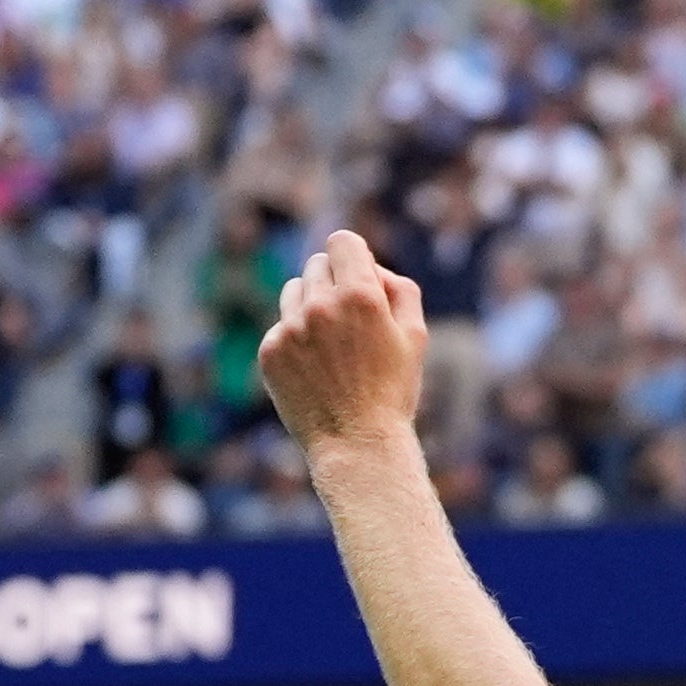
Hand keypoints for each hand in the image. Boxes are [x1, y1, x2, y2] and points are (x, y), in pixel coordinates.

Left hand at [259, 230, 427, 457]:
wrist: (357, 444)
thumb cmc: (393, 390)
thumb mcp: (415, 335)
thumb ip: (398, 287)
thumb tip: (369, 268)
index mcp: (360, 295)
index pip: (341, 242)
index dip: (352, 256)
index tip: (357, 276)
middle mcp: (320, 306)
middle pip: (317, 264)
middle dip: (333, 282)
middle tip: (351, 321)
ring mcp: (290, 328)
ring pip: (294, 291)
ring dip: (311, 306)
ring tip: (332, 344)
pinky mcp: (270, 351)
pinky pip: (281, 326)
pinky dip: (296, 339)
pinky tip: (315, 368)